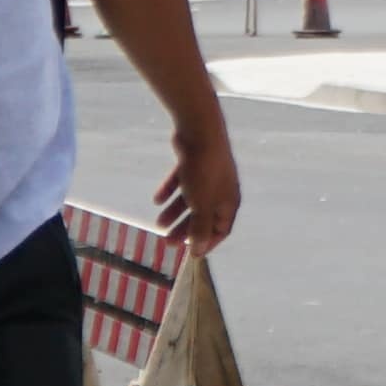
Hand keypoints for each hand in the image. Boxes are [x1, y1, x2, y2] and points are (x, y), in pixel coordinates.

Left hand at [155, 112, 242, 257]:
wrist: (199, 132)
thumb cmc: (204, 172)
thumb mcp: (202, 206)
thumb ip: (199, 229)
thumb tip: (197, 251)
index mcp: (228, 202)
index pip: (220, 230)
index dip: (206, 243)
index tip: (190, 253)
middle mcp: (221, 189)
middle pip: (202, 216)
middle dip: (185, 230)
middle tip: (167, 242)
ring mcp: (208, 175)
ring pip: (191, 200)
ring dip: (174, 212)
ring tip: (158, 222)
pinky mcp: (194, 162)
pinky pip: (182, 181)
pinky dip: (170, 190)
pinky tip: (156, 199)